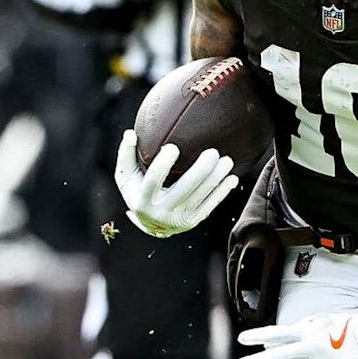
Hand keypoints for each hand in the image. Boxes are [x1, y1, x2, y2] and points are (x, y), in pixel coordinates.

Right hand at [113, 130, 237, 237]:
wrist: (151, 225)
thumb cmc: (138, 192)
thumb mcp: (126, 178)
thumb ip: (126, 155)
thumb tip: (130, 133)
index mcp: (143, 201)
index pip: (153, 181)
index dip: (163, 165)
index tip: (173, 147)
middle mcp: (162, 213)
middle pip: (184, 190)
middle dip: (201, 172)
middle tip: (213, 152)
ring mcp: (179, 219)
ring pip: (201, 197)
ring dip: (216, 179)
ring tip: (227, 160)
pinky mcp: (193, 221)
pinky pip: (210, 205)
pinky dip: (222, 192)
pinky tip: (232, 178)